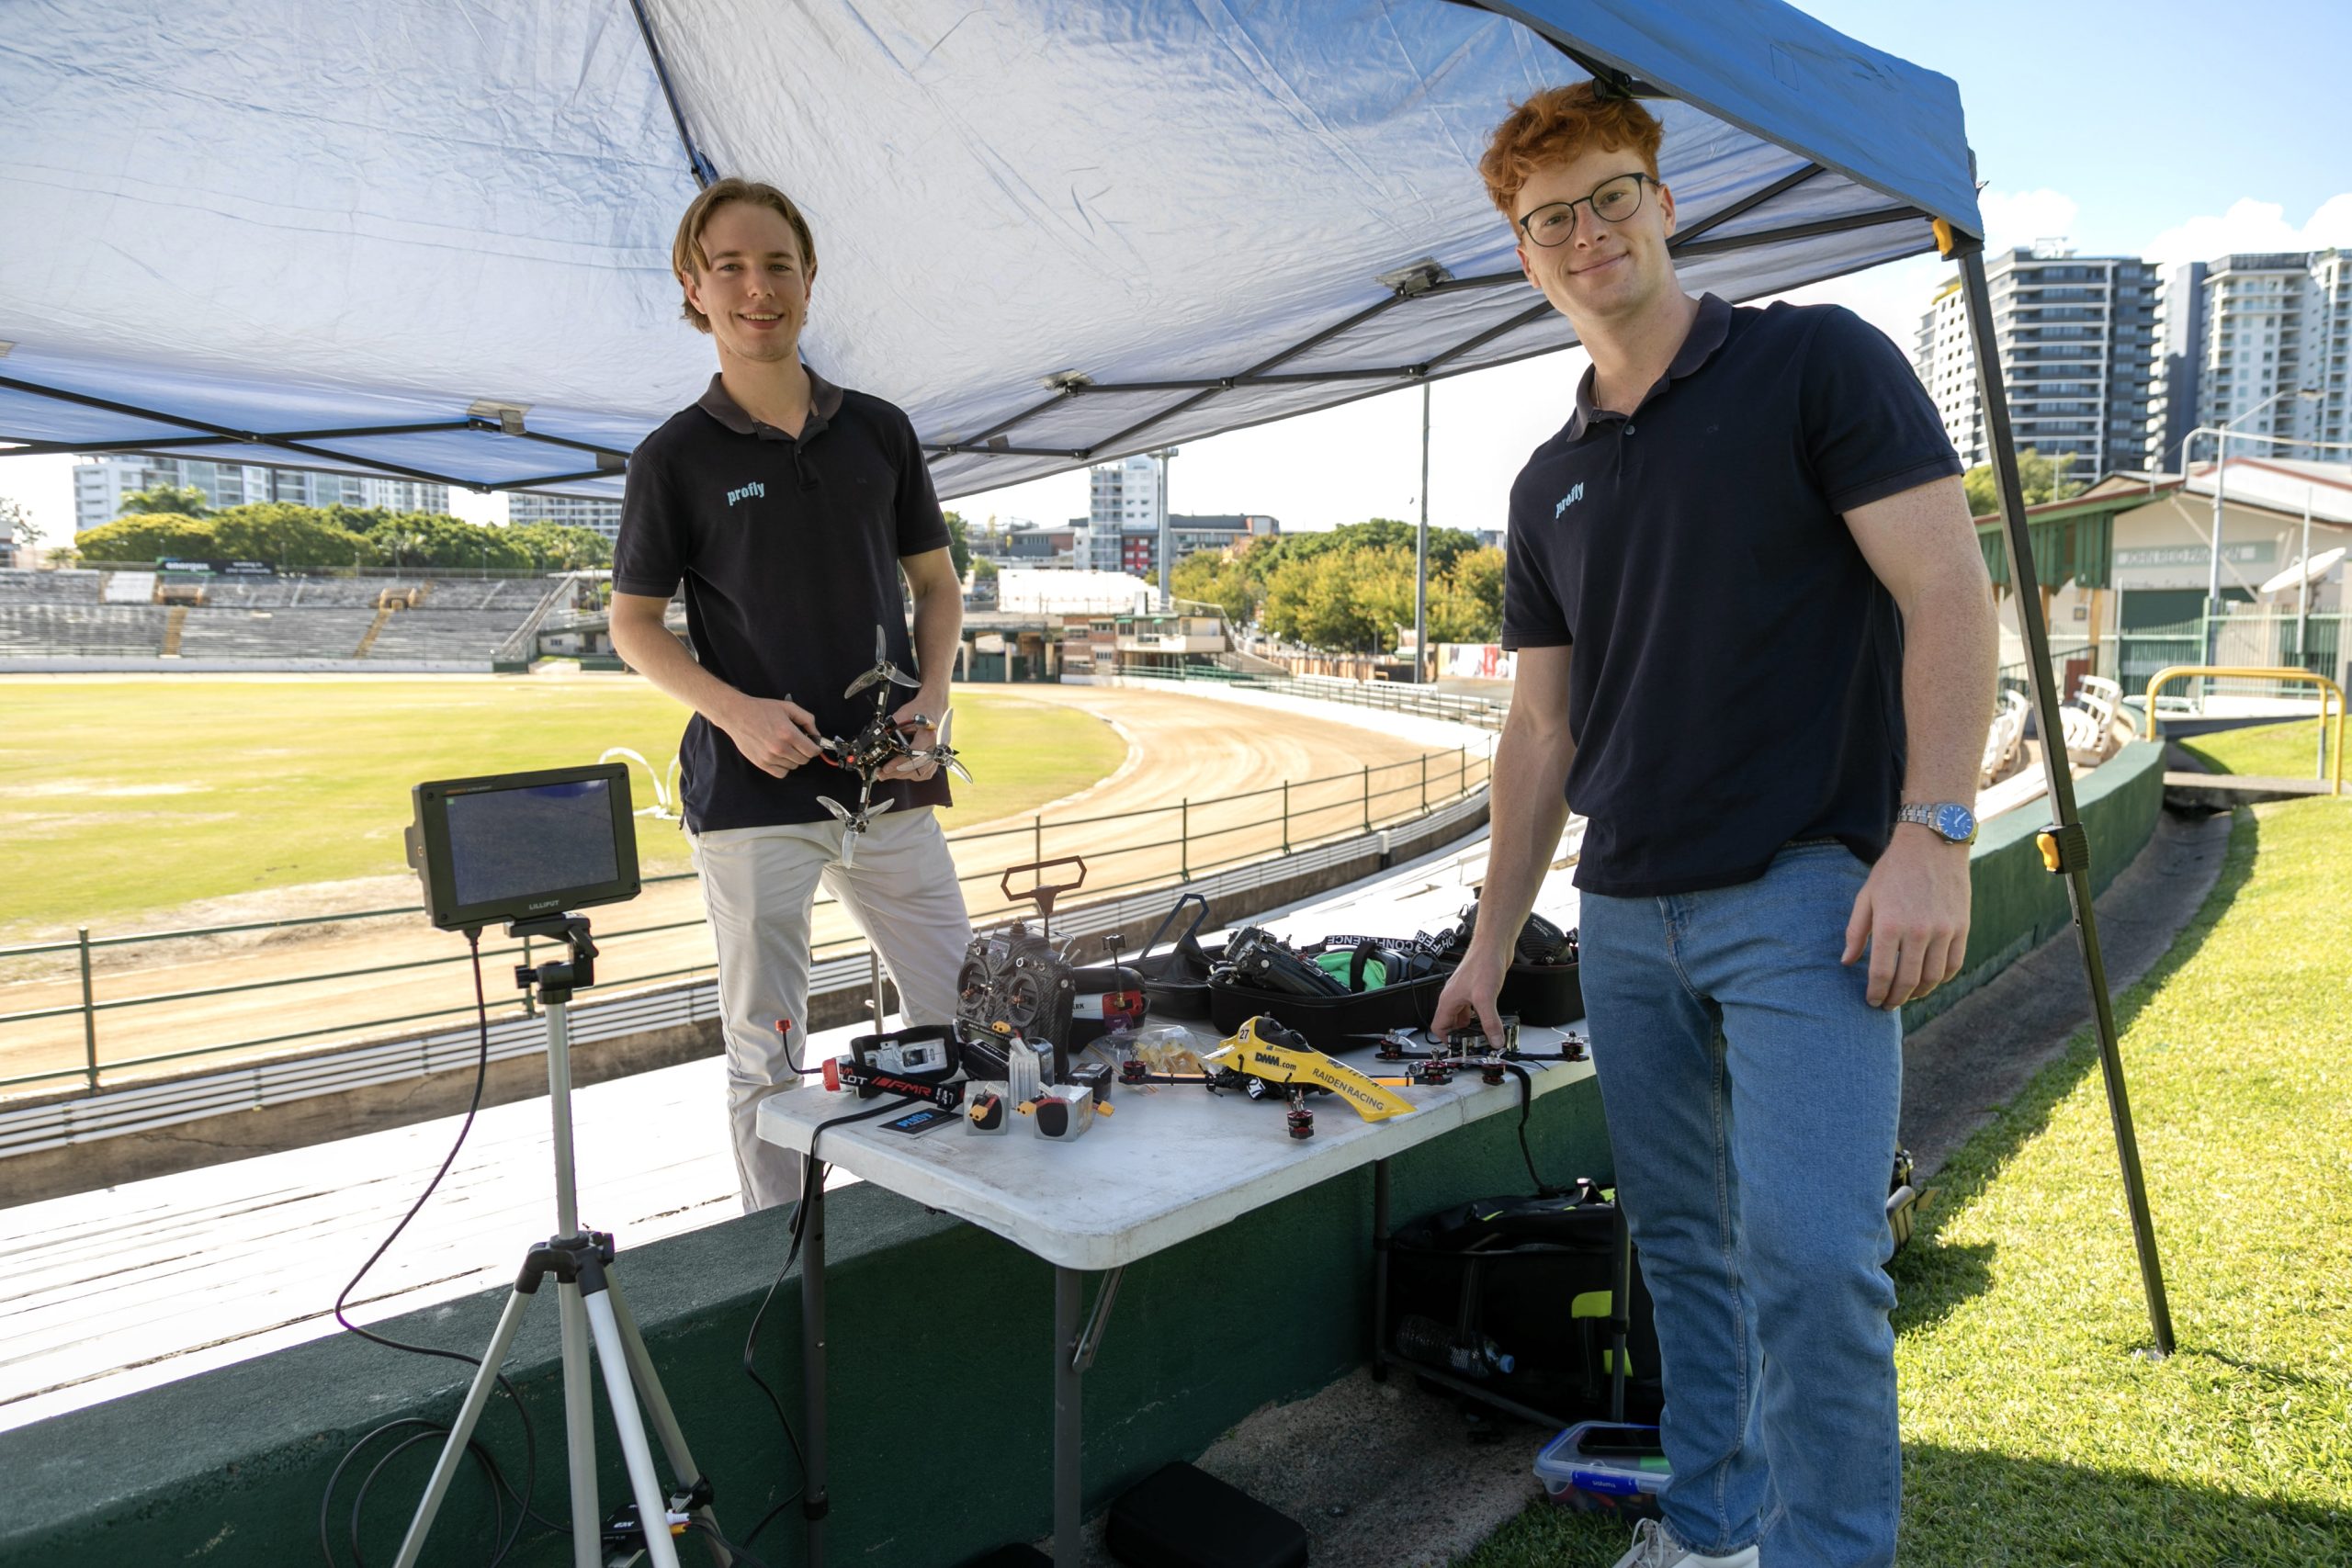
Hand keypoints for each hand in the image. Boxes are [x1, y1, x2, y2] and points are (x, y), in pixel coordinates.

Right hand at [720, 694, 824, 776]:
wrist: (738, 715)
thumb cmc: (762, 709)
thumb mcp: (788, 707)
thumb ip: (807, 719)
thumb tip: (816, 734)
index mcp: (788, 733)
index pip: (812, 751)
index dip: (816, 748)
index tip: (814, 745)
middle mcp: (780, 748)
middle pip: (804, 760)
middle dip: (805, 752)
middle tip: (799, 743)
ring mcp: (770, 758)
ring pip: (793, 766)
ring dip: (794, 758)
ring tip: (786, 747)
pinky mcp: (761, 764)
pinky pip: (781, 773)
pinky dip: (784, 767)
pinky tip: (780, 757)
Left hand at [879, 692, 944, 779]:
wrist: (934, 704)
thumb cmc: (921, 708)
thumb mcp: (903, 714)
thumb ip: (891, 727)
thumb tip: (878, 739)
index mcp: (929, 735)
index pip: (913, 755)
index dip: (898, 764)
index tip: (885, 769)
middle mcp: (937, 746)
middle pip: (917, 767)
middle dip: (897, 773)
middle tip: (882, 774)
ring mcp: (939, 752)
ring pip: (922, 772)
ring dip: (905, 775)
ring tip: (889, 774)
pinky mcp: (938, 755)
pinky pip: (928, 771)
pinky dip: (915, 774)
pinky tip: (904, 772)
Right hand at [1431, 944, 1509, 1046]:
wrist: (1493, 945)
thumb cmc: (1482, 963)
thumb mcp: (1485, 998)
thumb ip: (1490, 1022)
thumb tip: (1494, 1041)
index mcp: (1448, 1000)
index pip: (1438, 1027)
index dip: (1447, 1040)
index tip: (1458, 1048)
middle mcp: (1454, 997)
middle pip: (1451, 1023)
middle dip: (1461, 1035)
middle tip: (1474, 1044)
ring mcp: (1465, 993)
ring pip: (1463, 1016)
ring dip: (1471, 1027)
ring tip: (1483, 1035)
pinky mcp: (1476, 990)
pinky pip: (1473, 1009)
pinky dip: (1479, 1017)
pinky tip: (1490, 1019)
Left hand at [1842, 825, 1971, 1008]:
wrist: (1932, 844)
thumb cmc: (1893, 871)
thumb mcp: (1866, 897)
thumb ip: (1856, 932)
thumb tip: (1846, 962)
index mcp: (1889, 925)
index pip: (1881, 973)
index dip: (1876, 993)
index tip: (1871, 1002)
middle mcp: (1918, 931)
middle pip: (1908, 981)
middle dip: (1895, 998)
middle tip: (1887, 1006)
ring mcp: (1944, 931)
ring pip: (1932, 978)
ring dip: (1919, 993)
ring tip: (1907, 996)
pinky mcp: (1962, 927)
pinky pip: (1954, 964)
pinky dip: (1941, 979)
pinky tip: (1929, 981)